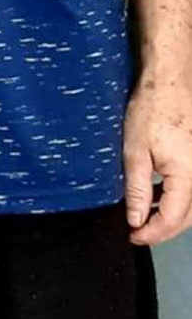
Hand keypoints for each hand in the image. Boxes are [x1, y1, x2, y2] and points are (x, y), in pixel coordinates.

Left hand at [123, 73, 191, 243]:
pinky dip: (178, 198)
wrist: (169, 81)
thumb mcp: (135, 153)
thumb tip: (136, 220)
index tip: (133, 236)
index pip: (173, 219)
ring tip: (145, 216)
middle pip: (188, 217)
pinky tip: (159, 195)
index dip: (152, 234)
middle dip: (164, 229)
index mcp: (188, 176)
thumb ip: (138, 190)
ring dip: (172, 215)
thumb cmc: (151, 110)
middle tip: (138, 232)